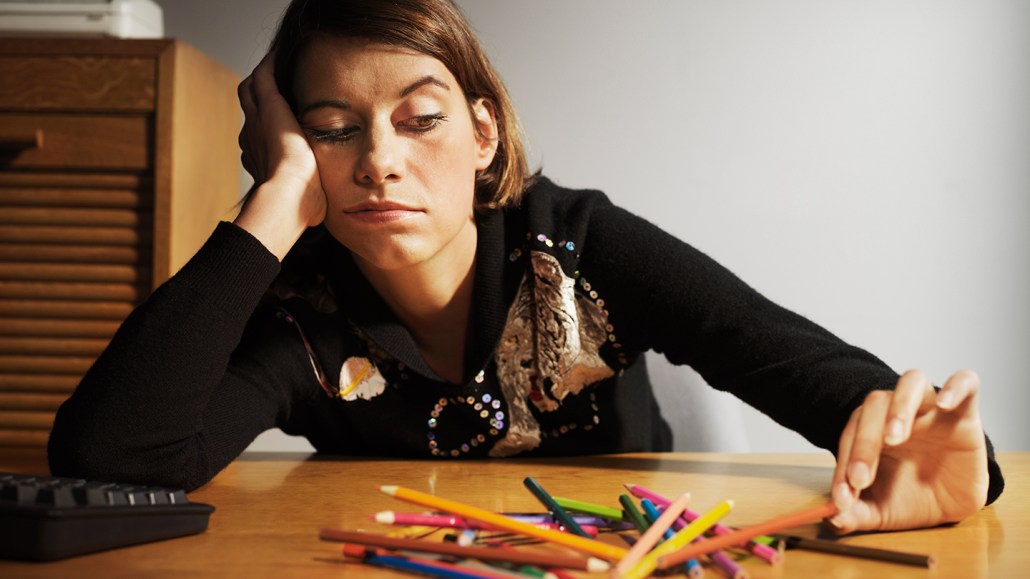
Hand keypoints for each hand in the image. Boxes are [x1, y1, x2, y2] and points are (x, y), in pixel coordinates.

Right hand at [235, 51, 325, 258]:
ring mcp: (257, 121)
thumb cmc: (298, 207)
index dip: (266, 129)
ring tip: (279, 65)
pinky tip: (283, 54)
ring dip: (263, 77)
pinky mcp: (268, 105)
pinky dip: (271, 64)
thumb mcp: (304, 203)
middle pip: (250, 109)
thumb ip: (309, 202)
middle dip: (261, 99)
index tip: (279, 125)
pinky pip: (263, 75)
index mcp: (262, 160)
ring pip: (251, 90)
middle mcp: (253, 137)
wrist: (288, 197)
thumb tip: (319, 218)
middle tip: (277, 86)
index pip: (259, 137)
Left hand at [827, 369, 988, 532]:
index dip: (843, 466)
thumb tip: (830, 519)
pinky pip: (965, 383)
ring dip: (899, 407)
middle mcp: (896, 412)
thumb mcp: (883, 510)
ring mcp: (929, 408)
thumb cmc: (913, 496)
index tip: (843, 498)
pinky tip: (945, 403)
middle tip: (861, 478)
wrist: (955, 500)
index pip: (850, 435)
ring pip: (910, 382)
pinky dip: (955, 387)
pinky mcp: (964, 412)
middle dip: (863, 443)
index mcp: (871, 431)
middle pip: (874, 405)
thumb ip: (857, 512)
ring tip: (894, 437)